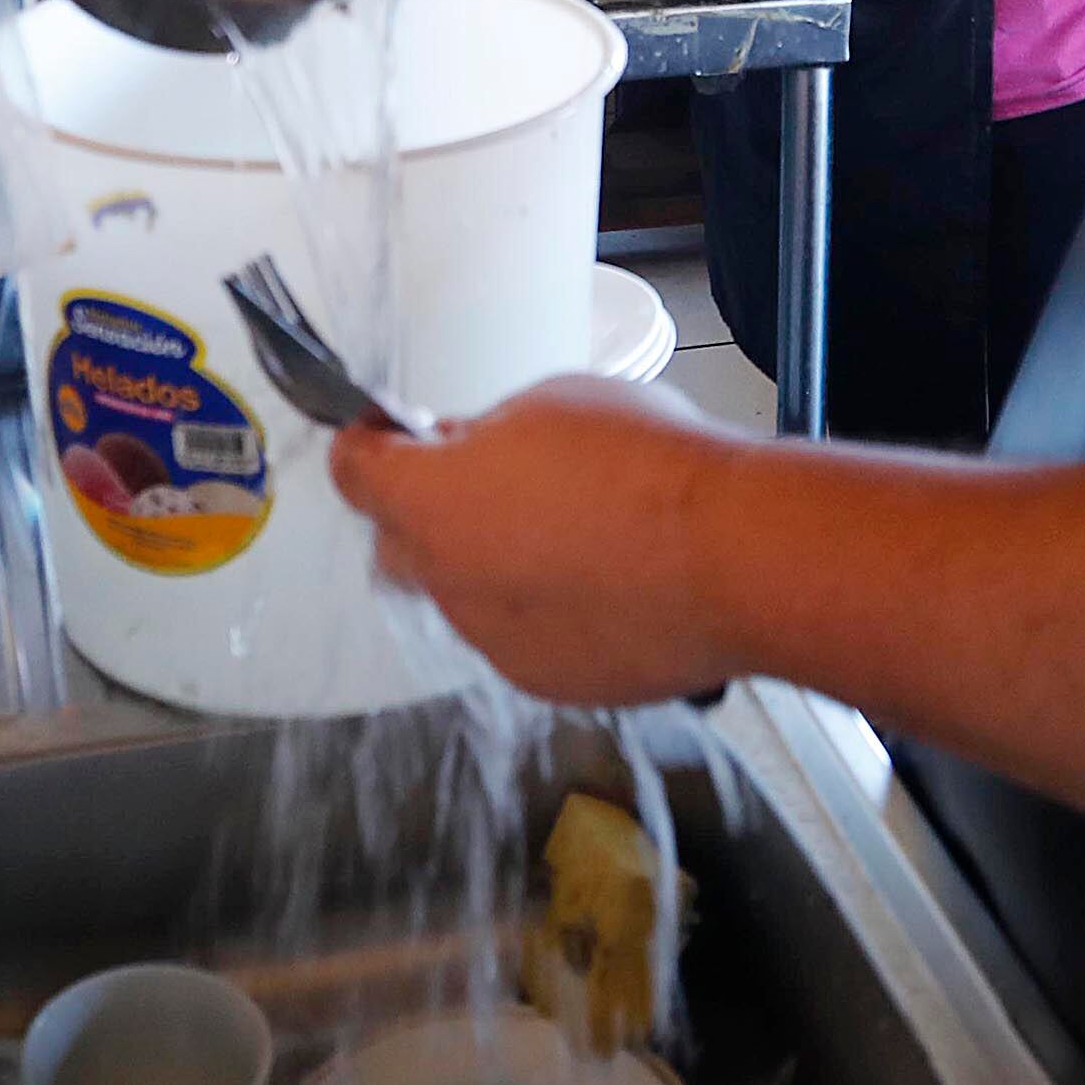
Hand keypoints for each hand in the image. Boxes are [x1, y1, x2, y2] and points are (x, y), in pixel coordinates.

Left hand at [331, 377, 755, 705]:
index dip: (366, 444)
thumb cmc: (647, 465)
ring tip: (568, 534)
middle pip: (399, 544)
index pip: (354, 473)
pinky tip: (600, 582)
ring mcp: (493, 641)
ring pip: (465, 596)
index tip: (388, 431)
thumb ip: (489, 433)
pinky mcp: (546, 681)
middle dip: (425, 511)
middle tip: (485, 479)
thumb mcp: (553, 403)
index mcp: (432, 501)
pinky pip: (520, 637)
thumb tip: (468, 449)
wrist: (730, 559)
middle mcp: (446, 581)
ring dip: (490, 564)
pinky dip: (541, 610)